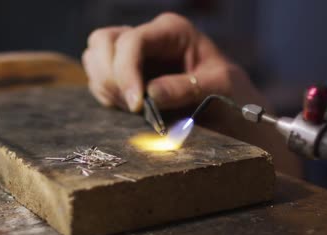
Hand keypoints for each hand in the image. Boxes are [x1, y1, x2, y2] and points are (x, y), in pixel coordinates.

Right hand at [81, 12, 261, 111]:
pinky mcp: (126, 75)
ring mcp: (135, 55)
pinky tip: (126, 107)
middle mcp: (149, 37)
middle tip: (130, 106)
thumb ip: (187, 88)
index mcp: (172, 31)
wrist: (232, 111)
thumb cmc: (232, 94)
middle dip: (110, 75)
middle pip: (104, 41)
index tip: (135, 105)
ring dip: (104, 84)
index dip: (126, 71)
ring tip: (129, 107)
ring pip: (94, 55)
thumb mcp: (220, 88)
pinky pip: (98, 77)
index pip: (133, 41)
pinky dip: (105, 93)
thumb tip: (150, 94)